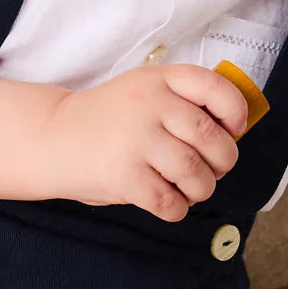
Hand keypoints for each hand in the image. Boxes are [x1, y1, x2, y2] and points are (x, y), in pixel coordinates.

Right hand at [45, 64, 249, 220]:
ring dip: (201, 189)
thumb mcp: (142, 90)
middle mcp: (149, 105)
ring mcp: (135, 140)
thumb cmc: (108, 118)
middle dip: (223, 162)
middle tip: (214, 169)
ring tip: (190, 188)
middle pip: (212, 139)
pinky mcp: (123, 175)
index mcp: (158, 79)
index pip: (214, 87)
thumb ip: (181, 100)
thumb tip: (232, 130)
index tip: (234, 129)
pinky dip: (177, 208)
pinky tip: (167, 201)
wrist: (51, 136)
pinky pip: (169, 202)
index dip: (235, 111)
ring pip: (195, 174)